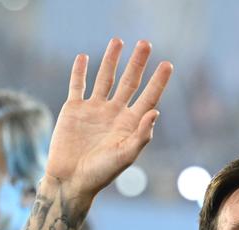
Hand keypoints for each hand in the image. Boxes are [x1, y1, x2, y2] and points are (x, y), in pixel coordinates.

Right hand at [45, 38, 172, 199]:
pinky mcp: (73, 109)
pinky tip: (84, 57)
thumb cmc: (100, 173)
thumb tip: (156, 111)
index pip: (148, 97)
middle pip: (129, 82)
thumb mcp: (125, 156)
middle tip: (146, 43)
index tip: (168, 64)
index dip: (158, 81)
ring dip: (111, 60)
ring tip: (118, 41)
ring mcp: (93, 109)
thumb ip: (141, 135)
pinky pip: (77, 85)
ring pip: (105, 78)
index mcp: (129, 124)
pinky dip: (80, 71)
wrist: (70, 180)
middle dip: (137, 63)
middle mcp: (114, 113)